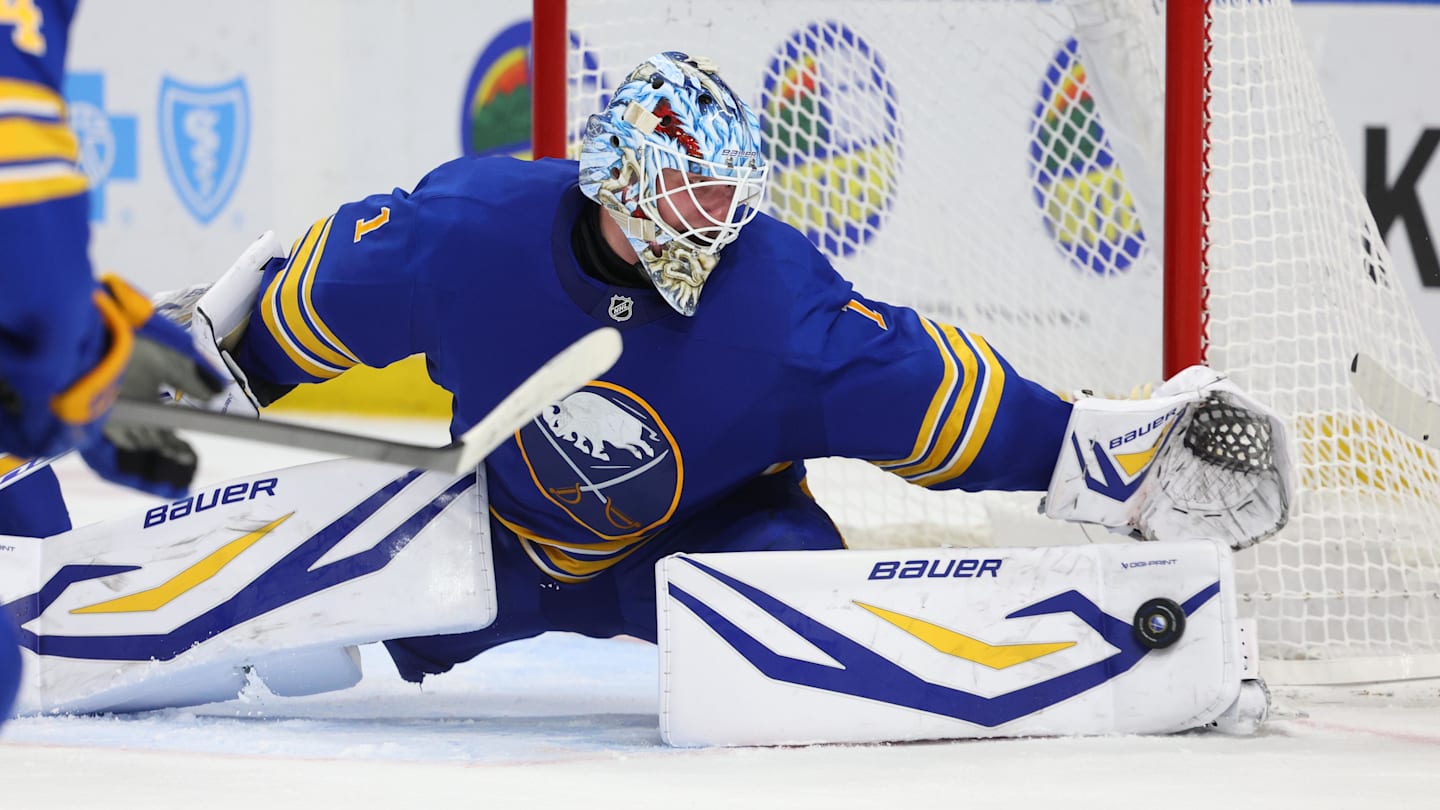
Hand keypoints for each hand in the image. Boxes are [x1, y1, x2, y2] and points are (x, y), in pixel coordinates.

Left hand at [65, 275, 225, 496]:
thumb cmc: (126, 341)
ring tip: (174, 486)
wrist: (90, 337)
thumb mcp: (168, 357)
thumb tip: (219, 391)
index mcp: (141, 400)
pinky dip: (130, 471)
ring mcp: (107, 424)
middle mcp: (124, 415)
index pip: (162, 433)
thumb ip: (193, 376)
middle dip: (168, 463)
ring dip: (152, 472)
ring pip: (132, 455)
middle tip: (187, 477)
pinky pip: (109, 458)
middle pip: (148, 448)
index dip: (178, 449)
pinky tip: (149, 479)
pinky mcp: (89, 430)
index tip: (193, 458)